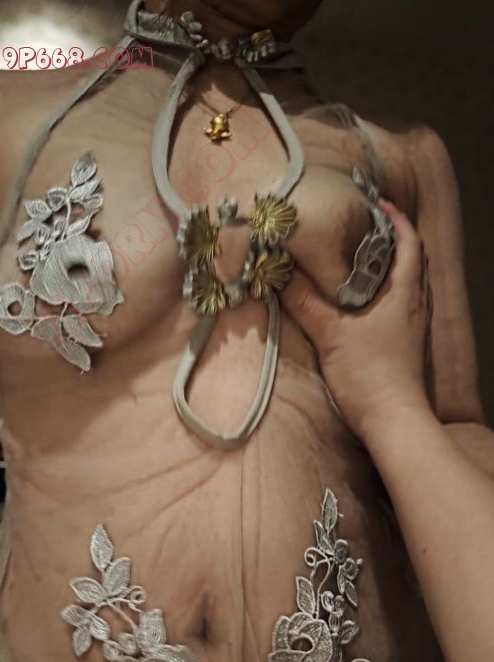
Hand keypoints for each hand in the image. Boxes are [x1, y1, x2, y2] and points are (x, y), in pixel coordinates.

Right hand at [280, 199, 433, 443]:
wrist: (394, 422)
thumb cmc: (370, 375)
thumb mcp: (331, 334)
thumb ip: (305, 302)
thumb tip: (279, 274)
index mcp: (406, 293)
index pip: (410, 242)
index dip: (395, 219)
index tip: (375, 204)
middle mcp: (417, 306)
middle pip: (412, 260)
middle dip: (392, 240)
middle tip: (363, 229)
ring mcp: (415, 328)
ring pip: (408, 285)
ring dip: (389, 268)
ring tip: (360, 261)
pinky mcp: (408, 348)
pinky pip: (401, 308)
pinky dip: (385, 294)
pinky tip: (363, 304)